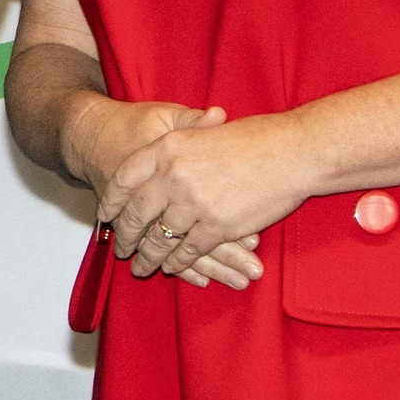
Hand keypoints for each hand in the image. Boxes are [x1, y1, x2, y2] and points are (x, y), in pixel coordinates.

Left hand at [103, 111, 321, 287]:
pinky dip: (178, 263)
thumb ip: (176, 148)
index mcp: (168, 147)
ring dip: (148, 257)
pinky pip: (187, 251)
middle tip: (121, 248)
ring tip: (141, 267)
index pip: (125, 177)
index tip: (106, 214)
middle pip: (137, 213)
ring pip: (159, 238)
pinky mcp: (216, 226)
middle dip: (126, 236)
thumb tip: (152, 167)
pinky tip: (172, 268)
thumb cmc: (255, 139)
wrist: (294, 152)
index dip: (112, 200)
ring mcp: (194, 203)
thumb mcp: (204, 131)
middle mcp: (174, 175)